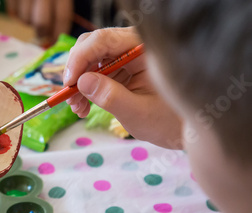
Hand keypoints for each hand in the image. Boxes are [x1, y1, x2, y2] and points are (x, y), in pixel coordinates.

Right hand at [5, 0, 72, 43]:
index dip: (60, 31)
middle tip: (43, 30)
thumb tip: (59, 28)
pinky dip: (17, 13)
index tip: (58, 37)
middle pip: (41, 23)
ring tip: (32, 10)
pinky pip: (13, 13)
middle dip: (42, 31)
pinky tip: (22, 4)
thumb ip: (61, 4)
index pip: (62, 17)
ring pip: (26, 20)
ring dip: (29, 20)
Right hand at [64, 27, 182, 148]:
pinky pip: (96, 73)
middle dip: (76, 71)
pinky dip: (86, 89)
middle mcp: (133, 46)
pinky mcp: (122, 70)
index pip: (103, 40)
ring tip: (77, 108)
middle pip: (92, 46)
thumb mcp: (138, 112)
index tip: (69, 82)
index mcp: (144, 47)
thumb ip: (110, 96)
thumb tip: (82, 82)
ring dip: (78, 84)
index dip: (80, 59)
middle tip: (69, 96)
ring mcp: (126, 57)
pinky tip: (83, 107)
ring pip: (90, 60)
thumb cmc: (170, 121)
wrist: (187, 129)